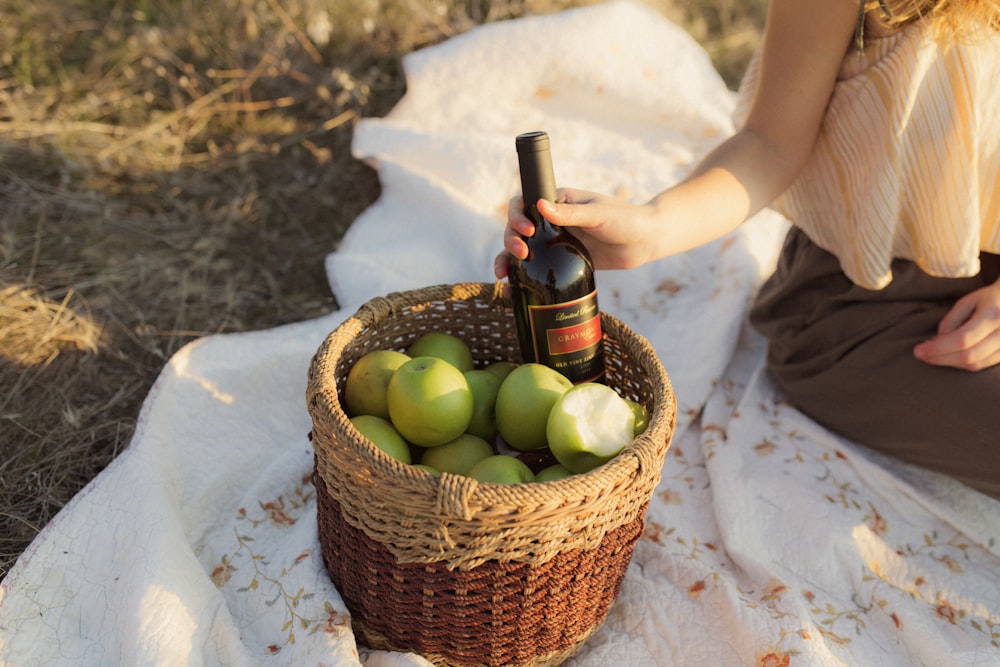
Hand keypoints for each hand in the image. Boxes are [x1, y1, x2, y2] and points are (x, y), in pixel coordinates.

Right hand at [493, 187, 657, 280]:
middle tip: (521, 253)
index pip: (524, 203)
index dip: (517, 215)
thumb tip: (541, 206)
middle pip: (517, 228)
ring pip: (521, 249)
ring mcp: (553, 242)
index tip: (527, 230)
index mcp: (556, 201)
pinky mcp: (560, 261)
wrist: (644, 242)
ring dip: (507, 260)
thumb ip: (570, 213)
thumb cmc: (624, 220)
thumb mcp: (598, 215)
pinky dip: (521, 276)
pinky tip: (512, 288)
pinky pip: (535, 267)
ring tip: (504, 275)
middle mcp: (550, 220)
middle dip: (511, 240)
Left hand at [913, 280, 999, 370]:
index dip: (938, 348)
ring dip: (950, 362)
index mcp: (993, 315)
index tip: (918, 350)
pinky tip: (950, 357)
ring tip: (934, 355)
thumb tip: (937, 343)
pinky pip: (982, 365)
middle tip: (921, 355)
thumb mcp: (966, 302)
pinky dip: (962, 364)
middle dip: (940, 358)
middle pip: (969, 355)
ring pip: (975, 364)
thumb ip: (951, 321)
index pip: (962, 339)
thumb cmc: (987, 300)